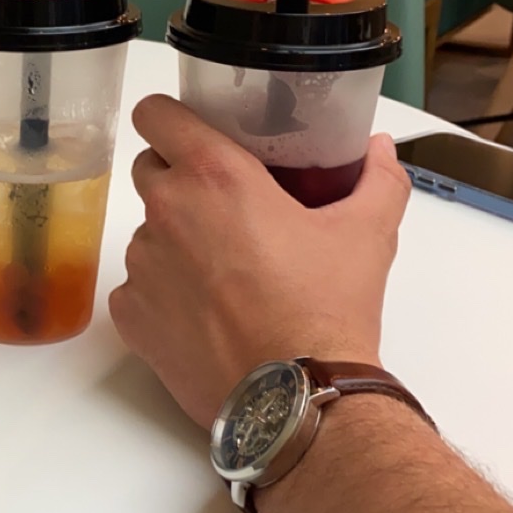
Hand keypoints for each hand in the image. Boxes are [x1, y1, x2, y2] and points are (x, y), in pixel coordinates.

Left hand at [109, 95, 410, 432]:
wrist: (300, 398)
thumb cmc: (326, 311)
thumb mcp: (367, 234)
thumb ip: (377, 179)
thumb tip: (380, 151)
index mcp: (215, 176)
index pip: (156, 114)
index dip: (169, 119)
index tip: (190, 133)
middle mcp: (167, 212)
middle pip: (150, 171)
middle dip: (179, 182)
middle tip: (224, 209)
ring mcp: (143, 266)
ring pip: (147, 234)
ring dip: (175, 242)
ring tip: (223, 274)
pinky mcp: (132, 317)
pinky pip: (138, 289)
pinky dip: (163, 295)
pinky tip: (205, 314)